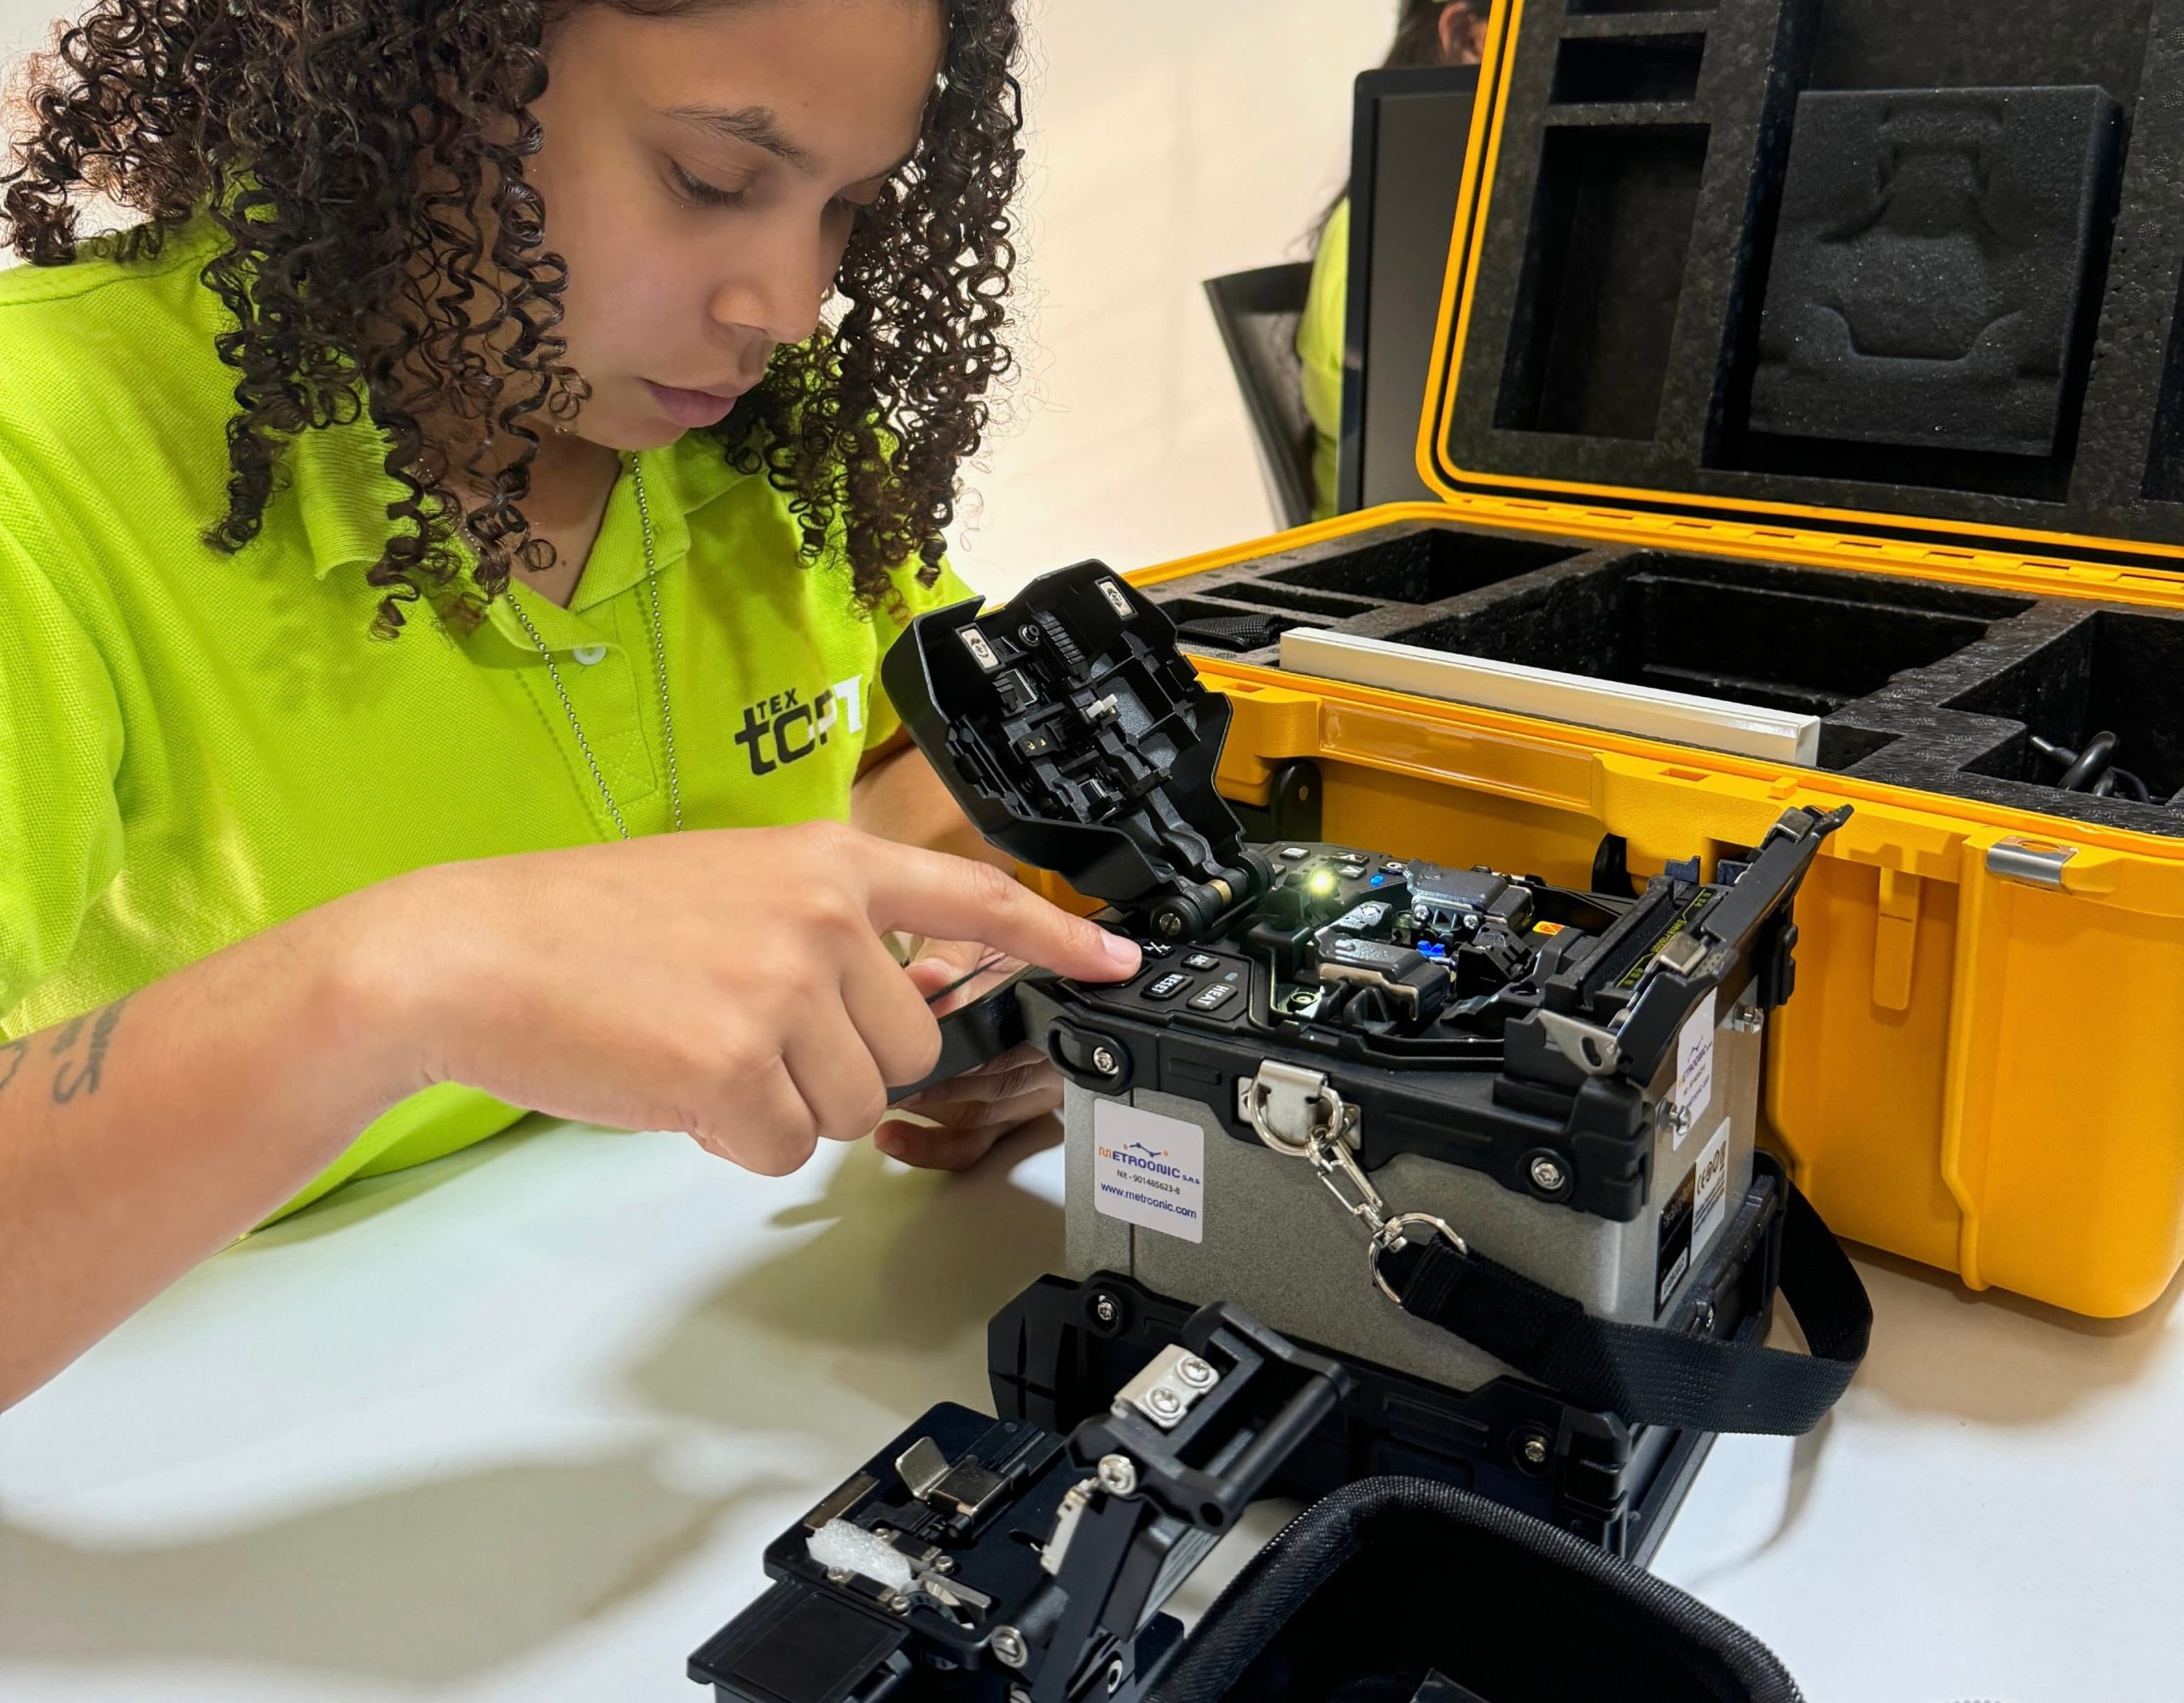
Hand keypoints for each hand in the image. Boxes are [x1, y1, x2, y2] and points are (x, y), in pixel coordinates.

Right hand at [356, 823, 1139, 1177]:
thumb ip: (826, 930)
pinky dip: (734, 1143)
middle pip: (910, 1049)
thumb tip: (906, 994)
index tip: (1119, 960)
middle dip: (839, 1067)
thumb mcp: (728, 889)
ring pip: (852, 1110)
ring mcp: (782, 994)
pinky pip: (782, 1151)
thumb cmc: (584, 925)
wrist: (467, 952)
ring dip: (785, 1108)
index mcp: (824, 864)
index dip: (1059, 934)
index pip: (975, 897)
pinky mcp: (734, 1069)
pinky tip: (674, 1091)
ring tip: (699, 1050)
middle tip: (745, 1032)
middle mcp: (821, 921)